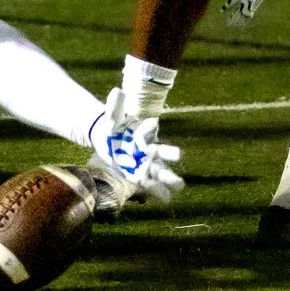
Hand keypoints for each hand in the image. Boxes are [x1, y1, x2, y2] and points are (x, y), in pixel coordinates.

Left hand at [87, 86, 183, 205]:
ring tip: (180, 184)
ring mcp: (145, 163)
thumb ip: (115, 107)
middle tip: (178, 154)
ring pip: (159, 170)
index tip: (152, 124)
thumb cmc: (114, 127)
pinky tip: (168, 199)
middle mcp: (149, 148)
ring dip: (169, 177)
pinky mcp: (138, 175)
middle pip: (161, 150)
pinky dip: (158, 191)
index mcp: (143, 132)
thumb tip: (117, 91)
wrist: (109, 141)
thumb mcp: (112, 117)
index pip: (149, 128)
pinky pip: (150, 184)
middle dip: (169, 153)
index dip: (150, 126)